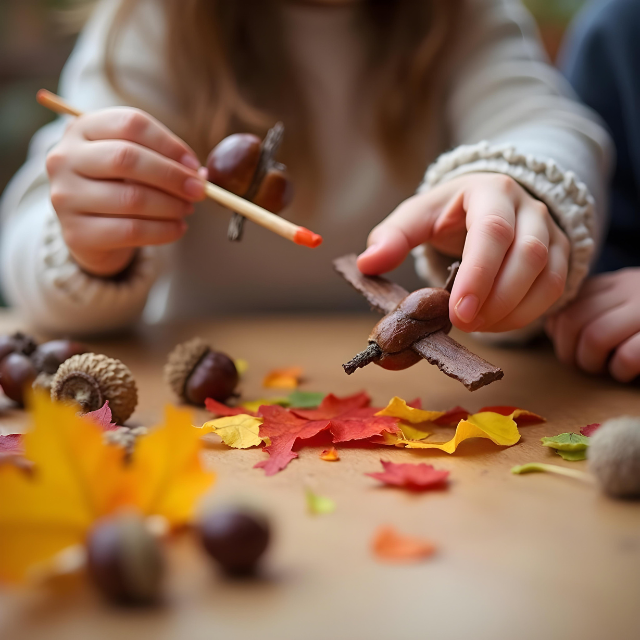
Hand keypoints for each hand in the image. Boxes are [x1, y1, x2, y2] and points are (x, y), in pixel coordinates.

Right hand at [46, 107, 205, 276]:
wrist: (89, 232)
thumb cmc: (118, 187)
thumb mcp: (134, 165)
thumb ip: (163, 161)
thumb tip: (200, 175)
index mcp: (81, 128)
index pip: (131, 124)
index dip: (169, 143)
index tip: (194, 164)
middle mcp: (64, 158)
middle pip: (127, 158)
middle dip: (172, 176)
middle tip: (198, 190)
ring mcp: (65, 196)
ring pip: (131, 198)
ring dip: (171, 205)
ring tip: (188, 210)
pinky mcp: (76, 233)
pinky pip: (131, 231)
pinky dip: (163, 231)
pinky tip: (178, 228)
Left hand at [358, 173, 569, 332]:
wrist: (485, 205)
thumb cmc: (448, 213)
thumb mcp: (417, 216)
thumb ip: (392, 237)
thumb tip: (367, 264)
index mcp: (490, 191)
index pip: (493, 231)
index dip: (478, 274)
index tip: (458, 311)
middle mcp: (529, 207)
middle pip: (528, 255)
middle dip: (496, 298)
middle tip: (463, 324)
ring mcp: (550, 231)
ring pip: (548, 276)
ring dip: (513, 311)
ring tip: (476, 327)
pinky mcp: (560, 255)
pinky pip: (555, 290)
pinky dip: (527, 314)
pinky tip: (495, 324)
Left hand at [545, 269, 639, 381]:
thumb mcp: (624, 305)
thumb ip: (591, 309)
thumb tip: (552, 326)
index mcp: (617, 282)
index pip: (567, 303)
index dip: (557, 330)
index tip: (566, 346)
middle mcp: (632, 289)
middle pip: (574, 321)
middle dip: (568, 350)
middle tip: (582, 365)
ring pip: (595, 336)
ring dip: (590, 361)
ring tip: (604, 369)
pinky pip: (628, 354)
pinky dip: (620, 369)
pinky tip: (626, 373)